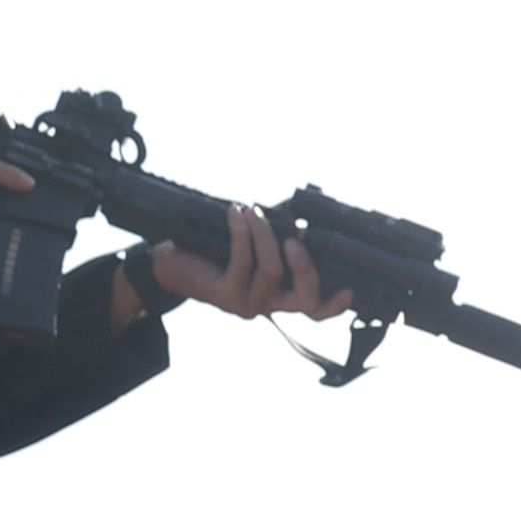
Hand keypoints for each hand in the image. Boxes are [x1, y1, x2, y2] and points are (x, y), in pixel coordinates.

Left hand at [146, 204, 338, 321]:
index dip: (334, 305)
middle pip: (304, 300)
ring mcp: (247, 303)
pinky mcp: (225, 295)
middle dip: (306, 266)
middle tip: (295, 238)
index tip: (350, 291)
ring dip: (264, 235)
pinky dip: (243, 233)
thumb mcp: (253, 239)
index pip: (314, 310)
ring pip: (272, 271)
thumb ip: (279, 228)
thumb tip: (298, 209)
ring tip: (252, 210)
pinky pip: (243, 261)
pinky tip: (236, 214)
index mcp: (280, 295)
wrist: (170, 262)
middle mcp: (267, 305)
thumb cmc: (213, 249)